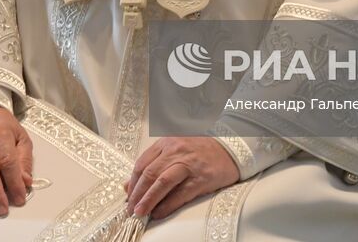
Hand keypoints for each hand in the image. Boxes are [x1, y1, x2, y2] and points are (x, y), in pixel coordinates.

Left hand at [125, 137, 239, 219]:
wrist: (230, 147)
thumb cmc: (199, 150)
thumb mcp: (174, 150)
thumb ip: (153, 164)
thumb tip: (130, 185)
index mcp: (166, 143)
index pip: (142, 163)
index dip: (132, 183)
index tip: (127, 196)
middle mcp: (176, 151)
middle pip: (150, 174)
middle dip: (137, 194)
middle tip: (130, 209)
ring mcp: (189, 164)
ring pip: (162, 183)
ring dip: (148, 200)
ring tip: (140, 213)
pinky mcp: (201, 178)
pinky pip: (180, 194)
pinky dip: (167, 206)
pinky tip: (159, 213)